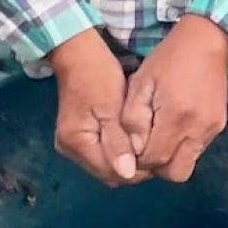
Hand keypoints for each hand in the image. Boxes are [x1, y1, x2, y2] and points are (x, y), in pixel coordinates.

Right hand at [45, 30, 141, 186]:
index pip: (112, 173)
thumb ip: (118, 142)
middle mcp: (70, 150)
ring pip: (106, 165)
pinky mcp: (78, 137)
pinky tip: (132, 137)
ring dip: (126, 158)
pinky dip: (118, 150)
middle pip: (108, 173)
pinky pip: (102, 153)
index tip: (157, 154)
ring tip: (145, 141)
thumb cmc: (97, 76)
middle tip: (154, 146)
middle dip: (132, 166)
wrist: (78, 54)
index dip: (136, 169)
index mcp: (77, 143)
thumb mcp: (111, 107)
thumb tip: (127, 173)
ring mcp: (72, 145)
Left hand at [122, 14, 227, 182]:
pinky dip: (182, 147)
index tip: (131, 144)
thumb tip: (134, 150)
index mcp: (176, 116)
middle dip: (156, 166)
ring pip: (187, 165)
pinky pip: (197, 151)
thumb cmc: (168, 59)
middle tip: (145, 145)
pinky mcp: (219, 126)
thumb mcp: (141, 83)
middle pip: (174, 173)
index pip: (153, 159)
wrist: (207, 40)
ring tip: (159, 133)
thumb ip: (133, 119)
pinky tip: (174, 126)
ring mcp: (212, 129)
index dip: (137, 159)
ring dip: (169, 158)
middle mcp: (198, 128)